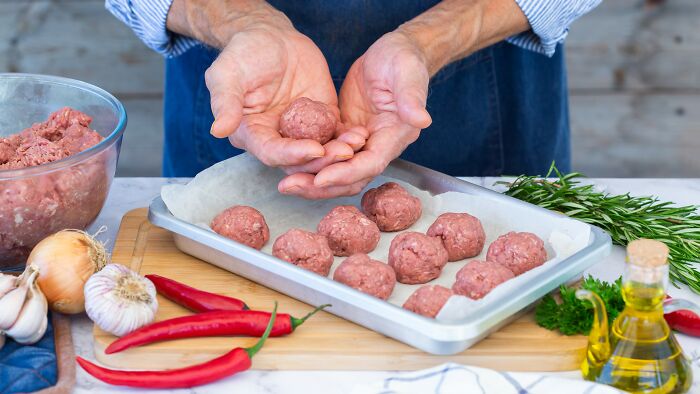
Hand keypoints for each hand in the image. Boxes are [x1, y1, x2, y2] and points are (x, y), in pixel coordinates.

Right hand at [206, 23, 362, 166]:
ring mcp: (301, 133)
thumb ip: (225, 101)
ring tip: (356, 145)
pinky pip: (336, 135)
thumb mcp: (228, 73)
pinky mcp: (321, 121)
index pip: (271, 153)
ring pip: (321, 153)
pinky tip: (361, 135)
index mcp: (251, 134)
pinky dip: (347, 138)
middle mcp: (277, 139)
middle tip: (344, 154)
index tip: (314, 149)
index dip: (292, 154)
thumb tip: (219, 130)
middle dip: (322, 161)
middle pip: (299, 162)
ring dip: (338, 153)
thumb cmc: (245, 53)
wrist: (272, 37)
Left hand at [278, 31, 431, 198]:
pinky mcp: (345, 133)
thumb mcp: (408, 73)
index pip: (370, 164)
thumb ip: (412, 97)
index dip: (346, 173)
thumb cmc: (404, 59)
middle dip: (321, 185)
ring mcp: (361, 142)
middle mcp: (378, 146)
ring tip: (284, 183)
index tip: (320, 179)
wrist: (394, 51)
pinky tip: (286, 163)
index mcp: (394, 136)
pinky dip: (309, 162)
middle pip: (350, 177)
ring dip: (311, 178)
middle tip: (290, 186)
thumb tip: (422, 120)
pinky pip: (327, 154)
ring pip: (336, 170)